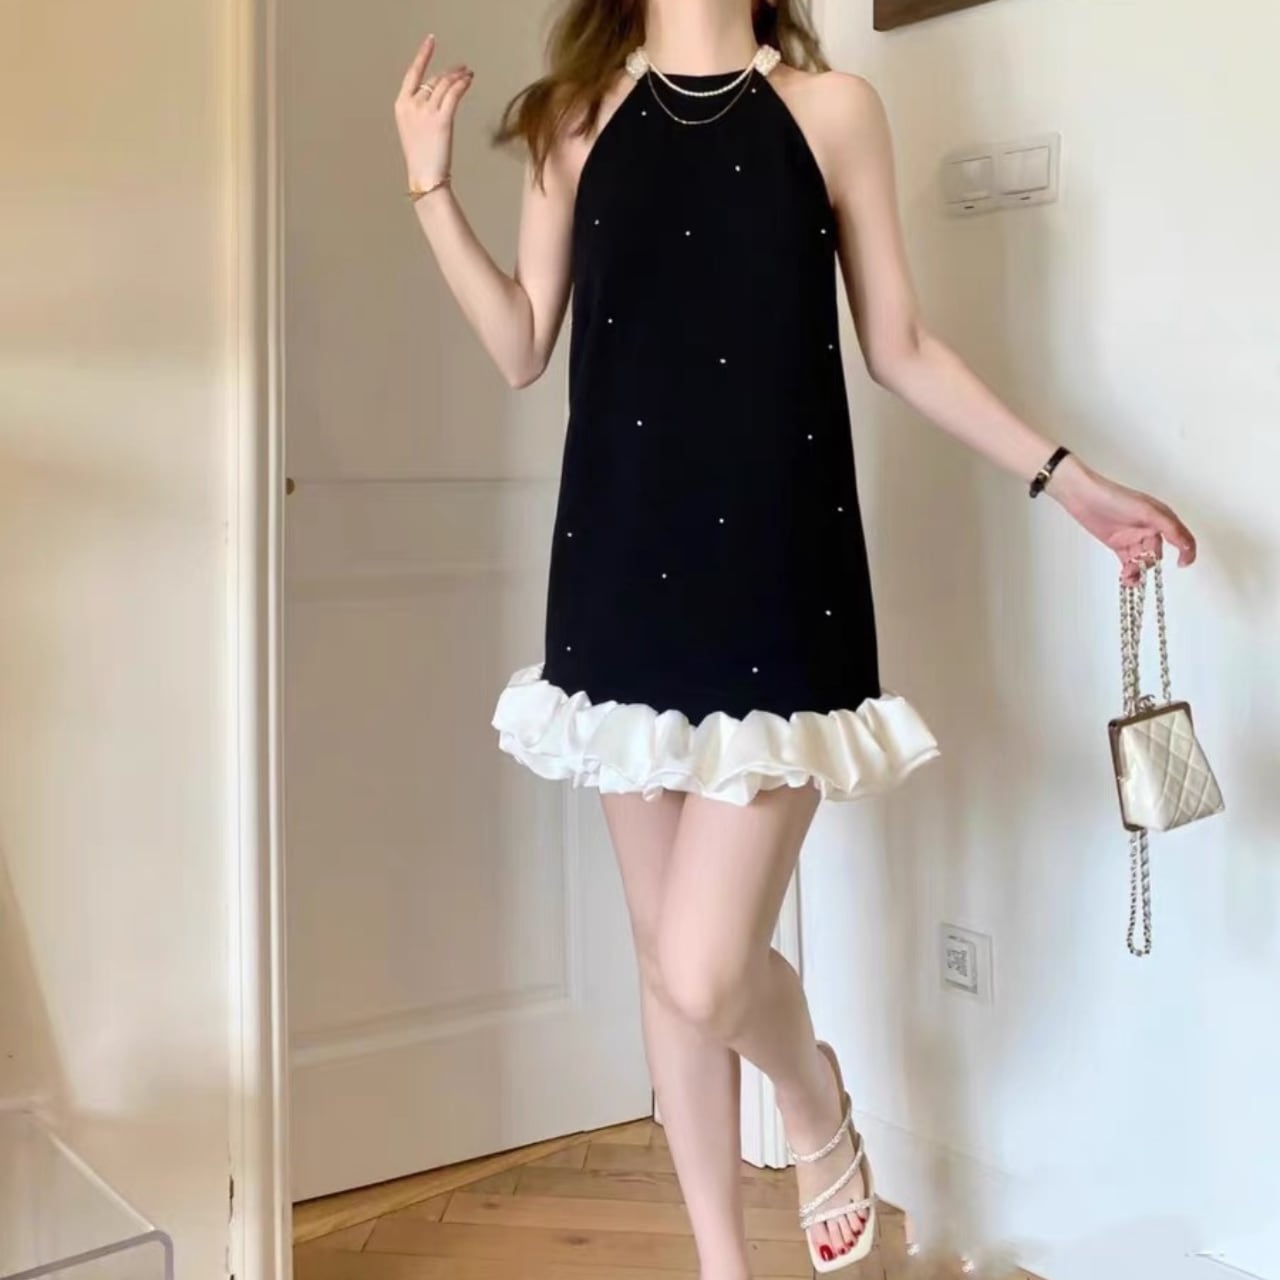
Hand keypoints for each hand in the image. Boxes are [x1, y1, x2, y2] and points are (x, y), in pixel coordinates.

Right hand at [394, 34, 473, 189]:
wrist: (426, 176)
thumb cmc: (422, 158)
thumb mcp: (413, 129)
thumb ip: (421, 110)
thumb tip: (438, 95)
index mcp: (401, 105)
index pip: (412, 73)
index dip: (423, 55)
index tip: (430, 41)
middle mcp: (412, 104)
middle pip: (433, 79)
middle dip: (449, 72)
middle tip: (462, 69)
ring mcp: (426, 111)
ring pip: (445, 84)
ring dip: (458, 76)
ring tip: (468, 74)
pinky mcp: (442, 119)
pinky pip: (454, 94)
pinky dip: (463, 84)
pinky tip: (469, 80)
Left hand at [1048, 456, 1196, 584]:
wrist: (1083, 497)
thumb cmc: (1114, 498)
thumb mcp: (1147, 511)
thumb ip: (1170, 528)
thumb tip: (1188, 545)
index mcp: (1161, 517)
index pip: (1181, 537)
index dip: (1186, 551)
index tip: (1182, 564)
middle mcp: (1149, 528)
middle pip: (1157, 553)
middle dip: (1148, 563)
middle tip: (1136, 566)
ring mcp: (1133, 537)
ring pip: (1142, 561)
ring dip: (1137, 571)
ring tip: (1127, 576)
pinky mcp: (1118, 544)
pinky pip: (1129, 563)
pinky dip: (1129, 572)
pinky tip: (1126, 578)